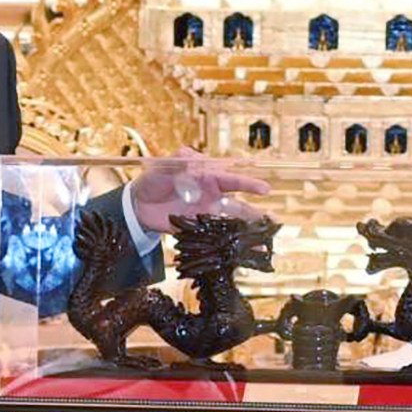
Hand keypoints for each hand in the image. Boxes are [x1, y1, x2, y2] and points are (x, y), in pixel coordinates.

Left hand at [127, 147, 272, 234]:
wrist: (138, 203)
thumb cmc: (153, 178)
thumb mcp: (164, 166)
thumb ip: (179, 162)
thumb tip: (190, 157)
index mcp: (208, 177)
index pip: (232, 180)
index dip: (249, 184)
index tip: (265, 190)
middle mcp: (212, 196)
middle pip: (238, 205)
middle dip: (256, 214)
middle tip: (274, 221)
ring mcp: (206, 214)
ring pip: (231, 224)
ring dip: (246, 233)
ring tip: (263, 243)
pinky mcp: (197, 230)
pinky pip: (215, 238)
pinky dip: (226, 246)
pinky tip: (239, 254)